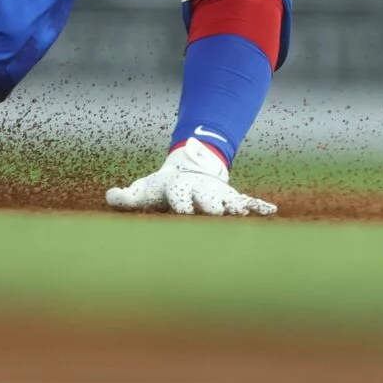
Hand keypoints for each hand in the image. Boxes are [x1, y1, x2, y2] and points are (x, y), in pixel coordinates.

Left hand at [104, 139, 275, 216]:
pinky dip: (260, 206)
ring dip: (235, 206)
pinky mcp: (231, 197)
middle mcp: (201, 190)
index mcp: (178, 189)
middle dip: (211, 206)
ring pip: (229, 200)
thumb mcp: (144, 190)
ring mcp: (218, 194)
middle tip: (214, 213)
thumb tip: (110, 196)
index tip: (185, 212)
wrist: (188, 170)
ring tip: (242, 213)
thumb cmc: (162, 188)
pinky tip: (272, 211)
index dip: (181, 204)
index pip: (180, 197)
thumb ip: (127, 197)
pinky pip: (249, 201)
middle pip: (207, 200)